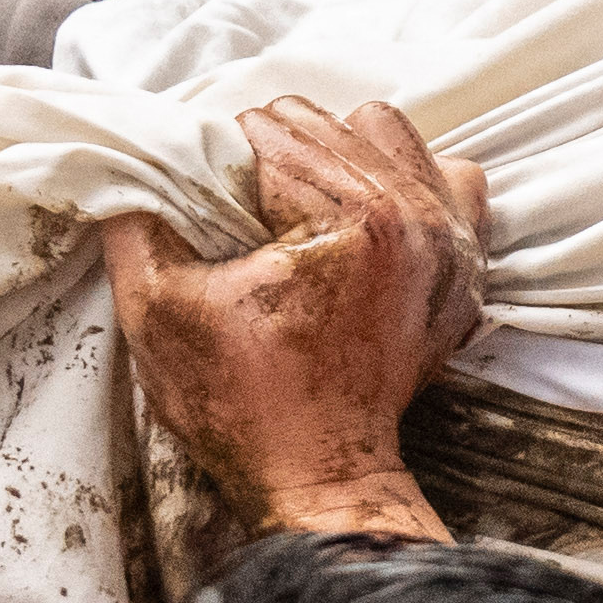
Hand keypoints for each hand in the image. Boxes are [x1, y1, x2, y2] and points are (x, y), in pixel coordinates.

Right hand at [102, 98, 482, 534]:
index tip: (211, 219)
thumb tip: (139, 155)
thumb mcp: (157, 309)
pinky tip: (366, 222)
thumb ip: (136, 217)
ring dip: (336, 156)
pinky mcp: (466, 265)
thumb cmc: (242, 406)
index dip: (220, 167)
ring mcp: (451, 240)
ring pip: (384, 131)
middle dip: (274, 161)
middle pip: (324, 122)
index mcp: (349, 218)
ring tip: (304, 214)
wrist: (320, 481)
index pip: (266, 128)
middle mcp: (415, 215)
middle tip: (248, 224)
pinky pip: (451, 175)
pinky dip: (406, 181)